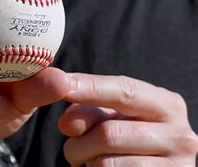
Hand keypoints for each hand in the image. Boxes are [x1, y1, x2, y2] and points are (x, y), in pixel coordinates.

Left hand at [58, 73, 197, 165]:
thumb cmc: (122, 140)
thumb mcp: (107, 118)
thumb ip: (87, 112)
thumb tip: (67, 123)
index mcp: (166, 105)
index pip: (124, 91)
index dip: (90, 87)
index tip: (63, 83)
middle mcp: (179, 135)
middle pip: (108, 133)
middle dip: (78, 143)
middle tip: (73, 148)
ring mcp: (177, 166)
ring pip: (105, 163)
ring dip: (85, 163)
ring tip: (92, 161)